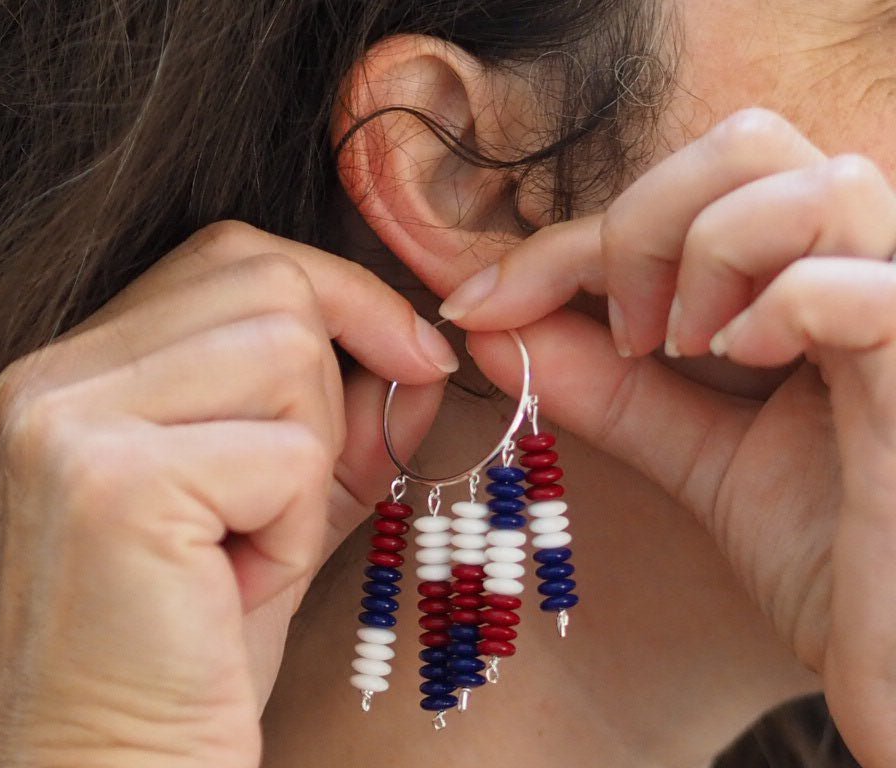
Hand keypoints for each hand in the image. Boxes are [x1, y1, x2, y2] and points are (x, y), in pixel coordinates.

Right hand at [0, 221, 454, 767]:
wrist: (119, 766)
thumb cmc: (195, 643)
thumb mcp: (277, 504)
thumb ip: (340, 418)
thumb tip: (417, 351)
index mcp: (75, 368)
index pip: (231, 256)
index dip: (338, 292)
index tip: (411, 354)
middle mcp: (52, 377)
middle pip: (269, 285)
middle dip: (334, 381)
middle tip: (300, 488)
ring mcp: (70, 422)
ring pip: (286, 354)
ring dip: (308, 463)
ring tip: (252, 544)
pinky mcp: (114, 482)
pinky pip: (286, 453)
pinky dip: (297, 525)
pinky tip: (241, 582)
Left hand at [439, 109, 895, 766]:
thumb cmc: (834, 558)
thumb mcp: (702, 458)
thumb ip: (610, 389)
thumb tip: (493, 330)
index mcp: (822, 276)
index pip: (688, 194)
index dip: (565, 241)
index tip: (481, 304)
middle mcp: (881, 269)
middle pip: (752, 145)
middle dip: (644, 223)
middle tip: (623, 332)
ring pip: (818, 186)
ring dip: (711, 256)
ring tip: (684, 349)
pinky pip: (857, 288)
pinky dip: (778, 307)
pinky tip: (746, 360)